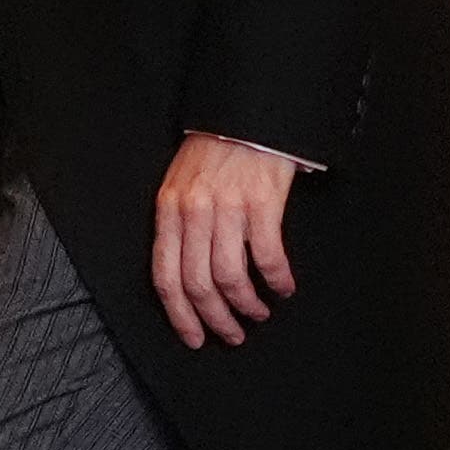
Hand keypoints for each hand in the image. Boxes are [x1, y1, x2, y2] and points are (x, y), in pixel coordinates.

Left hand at [151, 132, 299, 349]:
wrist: (246, 113)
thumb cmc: (214, 152)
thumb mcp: (180, 185)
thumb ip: (178, 225)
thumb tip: (186, 276)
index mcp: (169, 210)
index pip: (166, 276)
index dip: (179, 315)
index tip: (193, 336)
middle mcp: (193, 212)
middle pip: (198, 284)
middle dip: (216, 318)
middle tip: (232, 334)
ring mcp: (227, 207)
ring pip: (230, 276)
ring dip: (246, 305)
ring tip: (258, 313)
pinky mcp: (261, 202)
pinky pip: (268, 256)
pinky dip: (277, 279)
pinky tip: (283, 287)